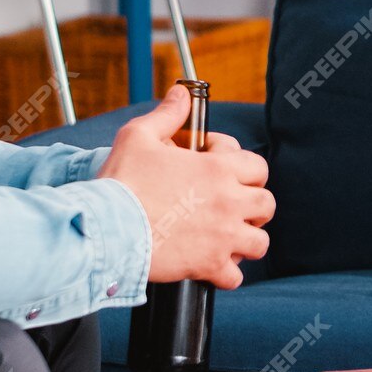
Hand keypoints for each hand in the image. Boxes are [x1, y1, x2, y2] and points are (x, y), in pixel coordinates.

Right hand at [101, 84, 273, 289]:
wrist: (104, 229)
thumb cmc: (121, 183)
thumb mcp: (138, 136)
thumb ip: (167, 114)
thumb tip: (182, 95)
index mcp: (218, 169)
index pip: (256, 166)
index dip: (240, 165)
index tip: (215, 169)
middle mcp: (229, 202)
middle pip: (266, 204)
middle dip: (252, 204)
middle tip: (228, 205)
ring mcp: (223, 236)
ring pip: (259, 242)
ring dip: (246, 239)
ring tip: (226, 236)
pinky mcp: (209, 265)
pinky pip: (235, 276)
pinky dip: (227, 273)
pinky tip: (211, 265)